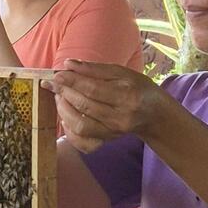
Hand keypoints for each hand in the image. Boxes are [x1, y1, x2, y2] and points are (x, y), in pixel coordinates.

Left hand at [48, 60, 163, 152]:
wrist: (154, 114)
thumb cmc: (138, 88)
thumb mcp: (123, 73)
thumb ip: (96, 69)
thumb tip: (69, 64)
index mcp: (126, 96)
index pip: (93, 89)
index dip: (72, 81)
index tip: (57, 74)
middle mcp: (120, 117)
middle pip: (85, 106)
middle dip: (64, 92)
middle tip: (54, 83)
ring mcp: (112, 133)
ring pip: (80, 125)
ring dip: (64, 110)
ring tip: (60, 97)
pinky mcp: (106, 141)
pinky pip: (82, 142)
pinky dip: (69, 131)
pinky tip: (66, 117)